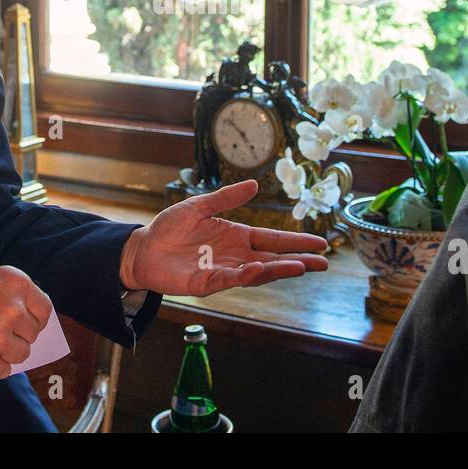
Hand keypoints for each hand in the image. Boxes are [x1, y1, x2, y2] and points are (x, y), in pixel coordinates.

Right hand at [0, 265, 51, 378]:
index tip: (25, 324)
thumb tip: (25, 319)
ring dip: (5, 353)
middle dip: (17, 336)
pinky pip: (2, 371)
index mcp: (14, 283)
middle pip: (32, 334)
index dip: (34, 319)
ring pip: (21, 355)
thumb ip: (7, 295)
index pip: (45, 309)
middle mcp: (11, 309)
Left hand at [119, 180, 329, 295]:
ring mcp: (223, 270)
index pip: (273, 240)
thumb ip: (226, 198)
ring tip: (302, 267)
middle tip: (324, 262)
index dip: (296, 242)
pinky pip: (230, 280)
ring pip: (258, 272)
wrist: (143, 249)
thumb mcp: (199, 206)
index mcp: (237, 236)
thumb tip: (254, 185)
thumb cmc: (170, 228)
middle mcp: (235, 255)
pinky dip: (247, 275)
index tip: (320, 243)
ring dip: (279, 270)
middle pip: (273, 259)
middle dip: (298, 261)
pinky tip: (261, 269)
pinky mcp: (207, 283)